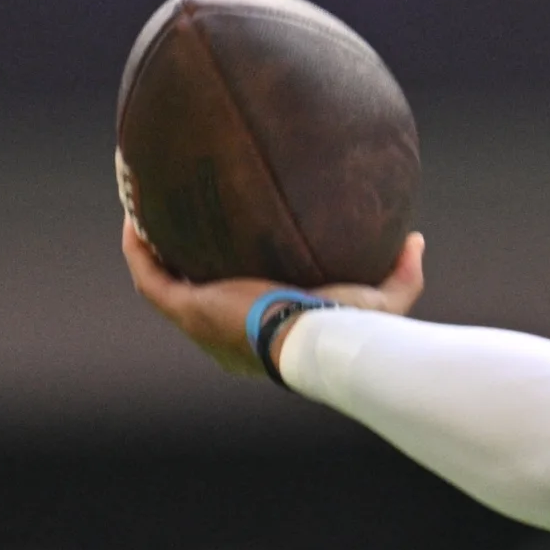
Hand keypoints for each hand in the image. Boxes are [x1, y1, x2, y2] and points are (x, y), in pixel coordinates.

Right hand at [123, 221, 425, 378]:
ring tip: (145, 210)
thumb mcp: (381, 302)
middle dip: (186, 262)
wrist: (320, 340)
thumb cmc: (350, 330)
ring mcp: (202, 325)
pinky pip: (148, 274)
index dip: (232, 281)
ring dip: (152, 249)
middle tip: (182, 223)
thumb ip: (401, 275)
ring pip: (163, 283)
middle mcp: (226, 336)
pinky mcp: (187, 310)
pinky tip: (135, 212)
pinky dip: (139, 246)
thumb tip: (414, 240)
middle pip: (197, 294)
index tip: (235, 251)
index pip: (242, 308)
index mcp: (265, 338)